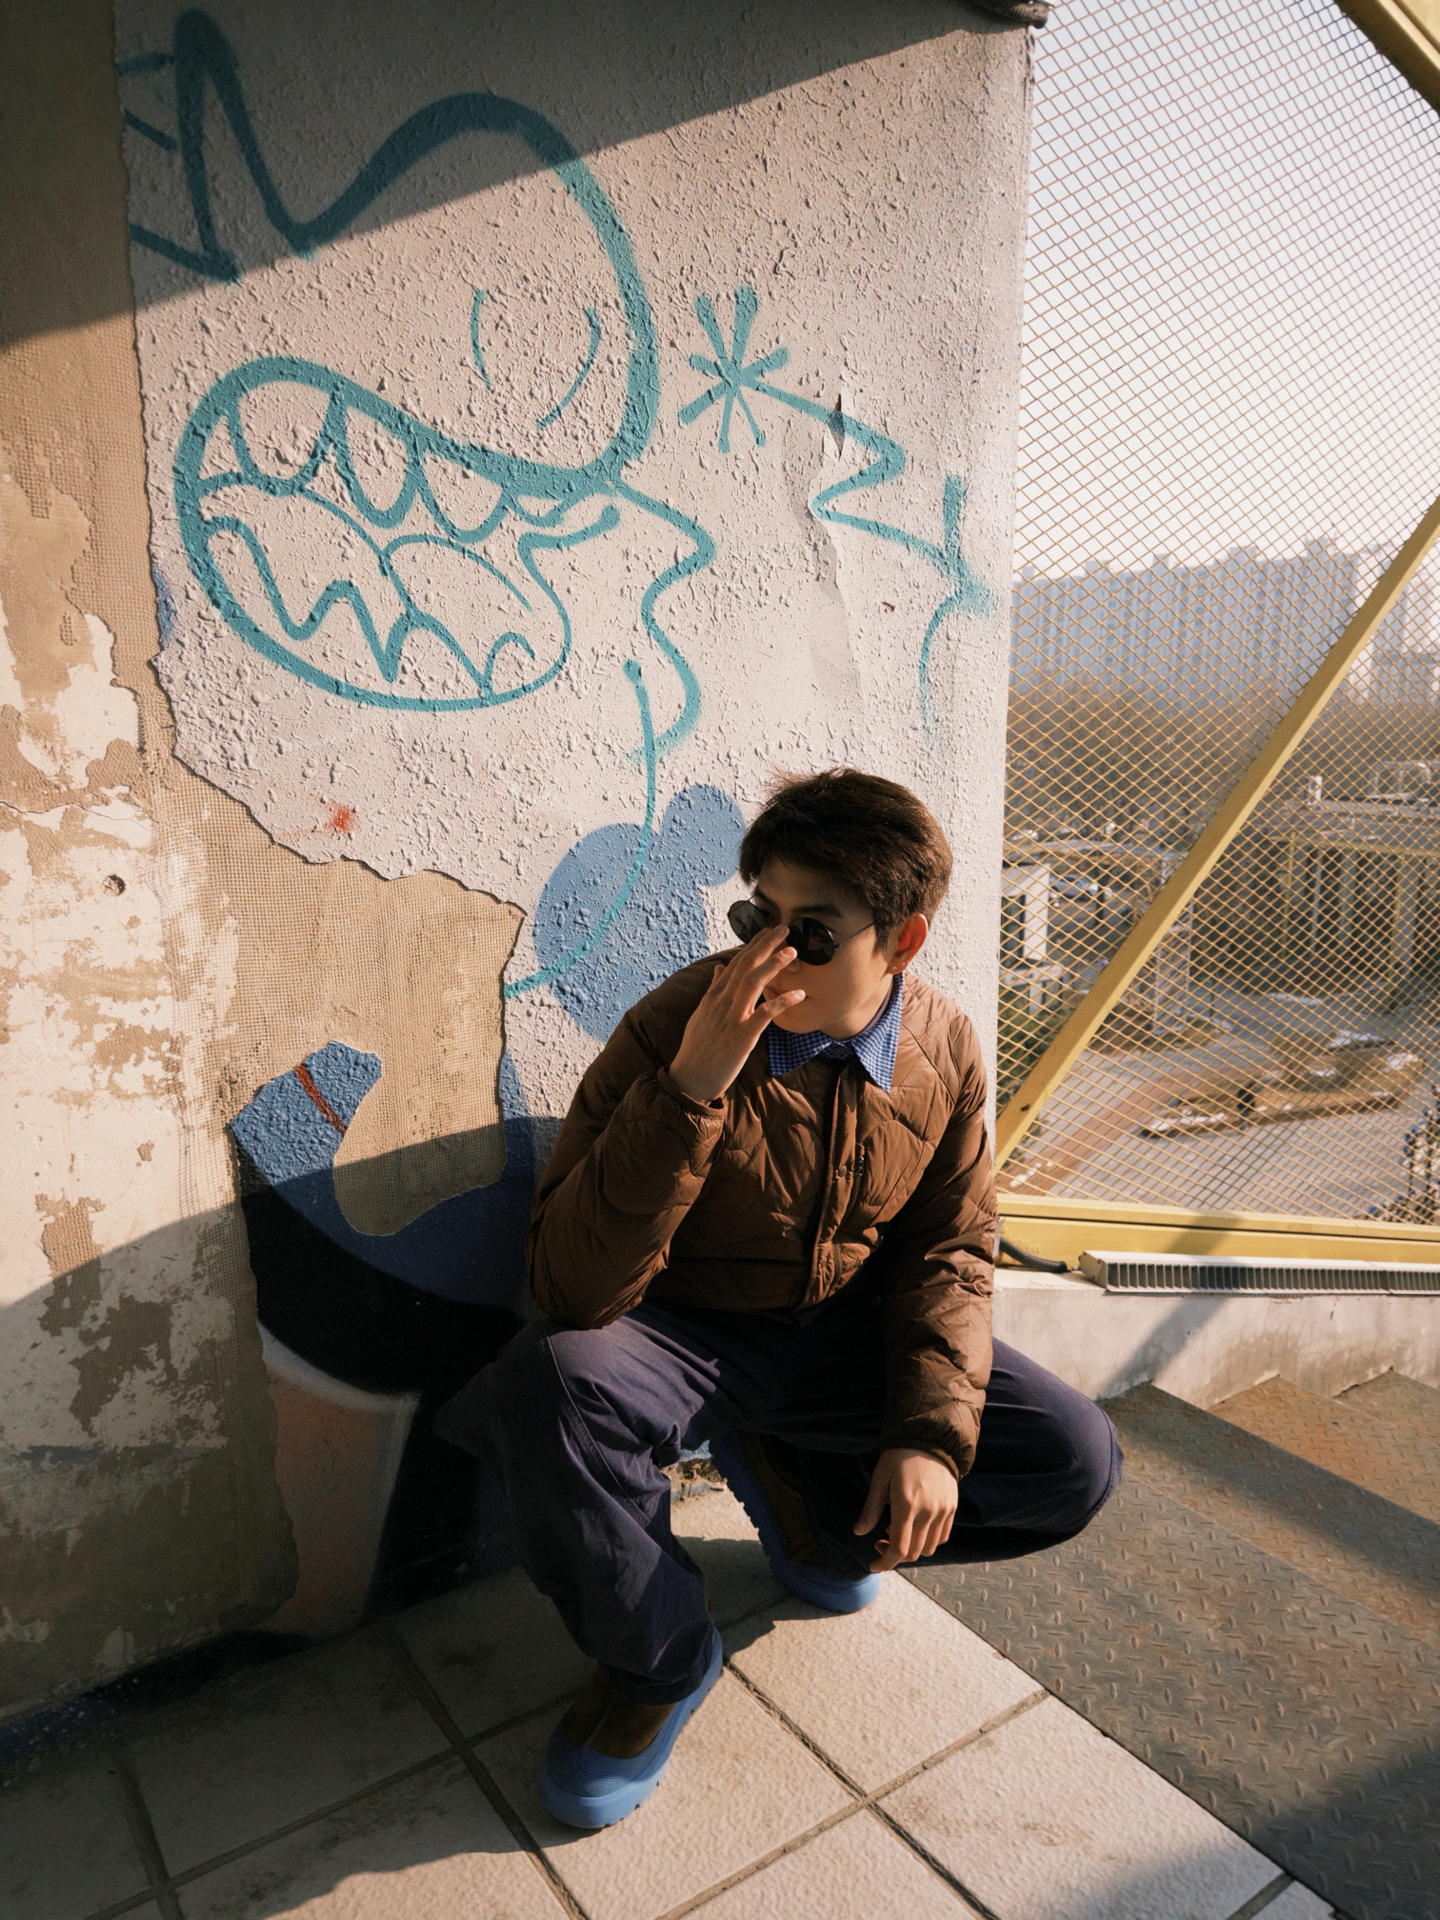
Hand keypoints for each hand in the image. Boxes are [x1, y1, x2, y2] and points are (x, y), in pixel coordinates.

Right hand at [668, 925, 806, 1102]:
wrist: (689, 1078)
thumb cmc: (698, 1048)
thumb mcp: (702, 1014)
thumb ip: (713, 989)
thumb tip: (720, 967)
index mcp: (714, 997)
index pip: (735, 963)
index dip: (753, 945)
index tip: (768, 930)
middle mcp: (722, 1003)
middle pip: (745, 966)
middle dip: (765, 945)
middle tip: (784, 928)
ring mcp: (731, 1019)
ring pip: (753, 984)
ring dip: (773, 965)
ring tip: (792, 951)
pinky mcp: (742, 1037)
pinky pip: (764, 1016)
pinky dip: (782, 1003)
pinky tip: (799, 995)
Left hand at [853, 1447, 956, 1571]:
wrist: (930, 1439)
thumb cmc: (899, 1457)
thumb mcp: (879, 1479)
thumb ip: (871, 1509)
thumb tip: (858, 1532)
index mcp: (906, 1505)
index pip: (899, 1548)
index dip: (885, 1562)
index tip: (873, 1565)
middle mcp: (928, 1511)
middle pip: (913, 1553)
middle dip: (894, 1555)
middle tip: (880, 1542)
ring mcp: (943, 1511)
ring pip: (928, 1548)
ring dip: (911, 1549)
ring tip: (897, 1530)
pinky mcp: (952, 1508)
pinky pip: (942, 1536)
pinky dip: (927, 1540)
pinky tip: (915, 1527)